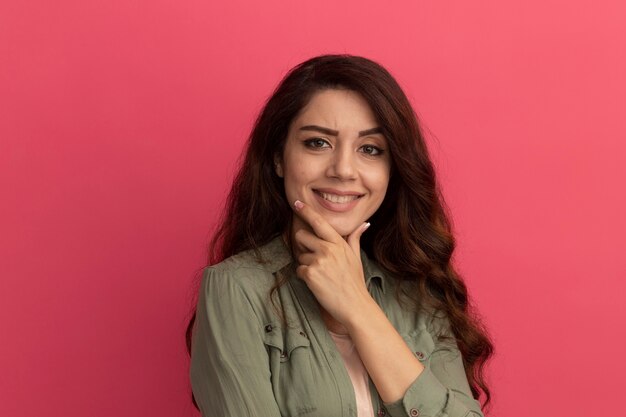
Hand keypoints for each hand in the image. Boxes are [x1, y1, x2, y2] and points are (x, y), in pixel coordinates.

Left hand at [291, 200, 373, 325]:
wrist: (355, 306)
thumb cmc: (355, 282)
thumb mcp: (356, 257)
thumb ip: (355, 238)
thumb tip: (365, 224)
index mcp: (339, 243)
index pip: (319, 222)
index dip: (306, 211)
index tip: (296, 202)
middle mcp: (328, 249)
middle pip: (301, 236)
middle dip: (303, 246)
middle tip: (315, 259)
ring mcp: (319, 261)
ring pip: (300, 256)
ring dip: (306, 265)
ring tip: (322, 276)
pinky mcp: (311, 274)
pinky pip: (299, 270)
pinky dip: (305, 277)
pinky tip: (318, 284)